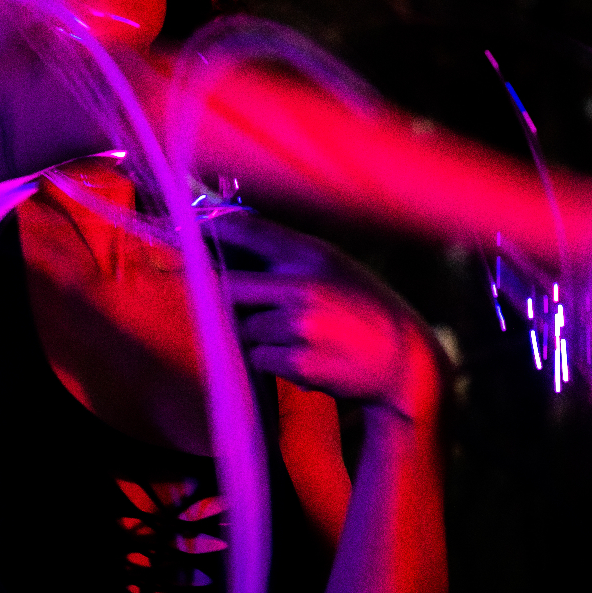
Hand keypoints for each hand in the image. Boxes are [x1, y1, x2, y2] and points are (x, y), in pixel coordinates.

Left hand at [208, 211, 438, 420]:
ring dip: (257, 335)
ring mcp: (299, 325)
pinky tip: (303, 358)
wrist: (405, 364)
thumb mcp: (337, 268)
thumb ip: (290, 258)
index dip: (212, 229)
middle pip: (229, 286)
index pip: (249, 231)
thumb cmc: (365, 312)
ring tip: (295, 339)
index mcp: (314, 255)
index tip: (186, 228)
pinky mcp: (297, 361)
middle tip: (236, 305)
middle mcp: (304, 286)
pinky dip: (270, 361)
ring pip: (243, 327)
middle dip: (226, 297)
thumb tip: (230, 246)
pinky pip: (258, 357)